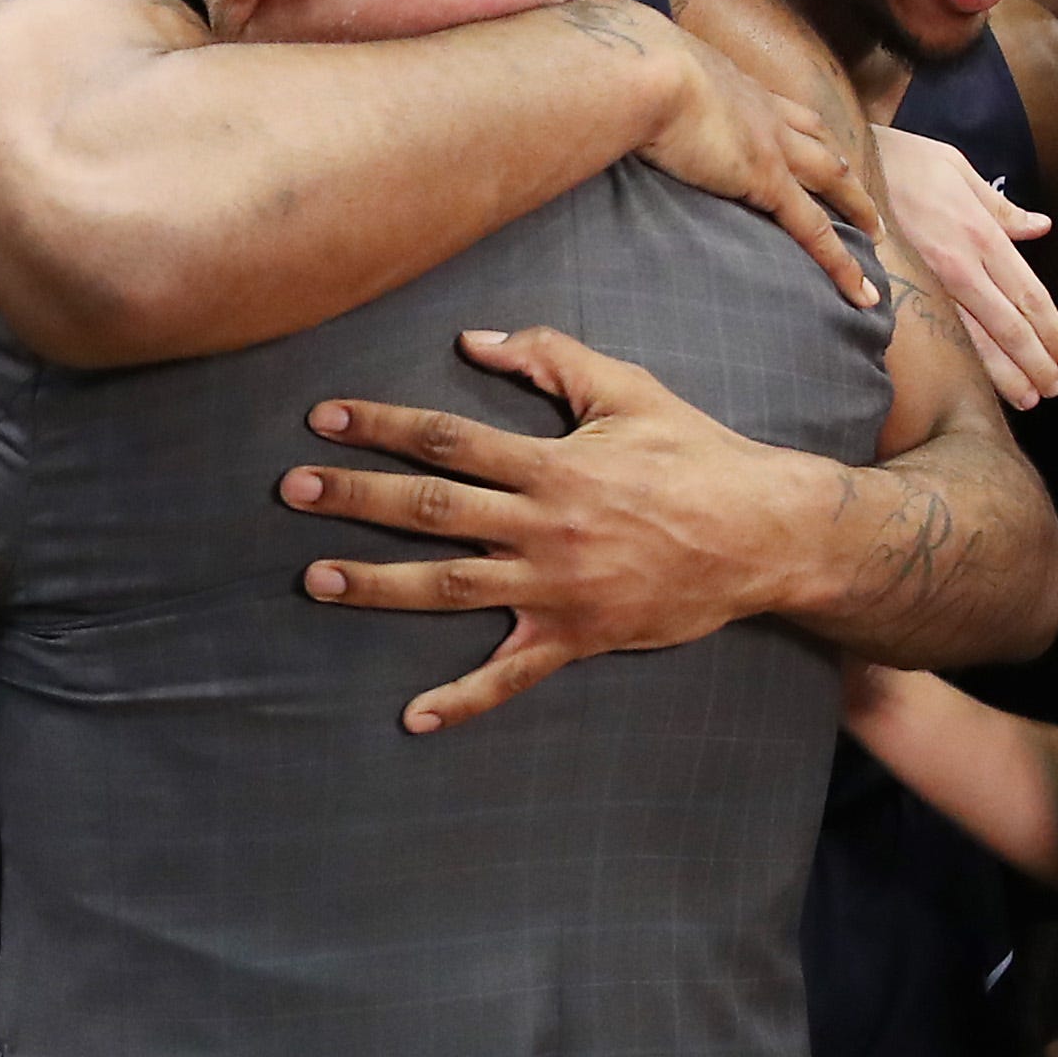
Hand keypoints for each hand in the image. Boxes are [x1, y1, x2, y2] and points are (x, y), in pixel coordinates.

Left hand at [286, 327, 800, 732]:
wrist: (765, 535)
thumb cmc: (696, 455)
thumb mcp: (629, 390)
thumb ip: (550, 359)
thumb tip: (474, 340)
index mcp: (553, 465)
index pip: (448, 441)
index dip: (382, 427)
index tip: (323, 420)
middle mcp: (545, 528)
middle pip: (432, 511)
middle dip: (356, 500)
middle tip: (292, 491)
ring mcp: (557, 589)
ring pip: (451, 588)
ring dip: (378, 585)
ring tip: (314, 579)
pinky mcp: (576, 637)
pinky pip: (511, 676)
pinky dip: (462, 699)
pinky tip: (412, 716)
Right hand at [638, 28, 880, 314]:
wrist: (643, 68)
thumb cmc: (627, 67)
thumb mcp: (640, 74)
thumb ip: (639, 90)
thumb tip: (612, 98)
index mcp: (733, 85)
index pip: (778, 110)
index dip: (798, 129)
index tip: (809, 143)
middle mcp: (763, 110)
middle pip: (818, 140)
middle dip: (841, 167)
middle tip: (860, 193)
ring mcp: (772, 145)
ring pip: (832, 178)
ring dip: (857, 204)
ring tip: (874, 233)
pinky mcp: (767, 181)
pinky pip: (815, 231)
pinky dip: (841, 263)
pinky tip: (860, 291)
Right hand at [871, 129, 1057, 409]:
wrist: (842, 164)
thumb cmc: (902, 160)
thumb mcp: (958, 169)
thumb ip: (1001, 208)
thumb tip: (1040, 228)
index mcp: (979, 232)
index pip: (1027, 292)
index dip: (1051, 327)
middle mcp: (959, 264)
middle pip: (1008, 324)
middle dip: (1036, 361)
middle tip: (1055, 388)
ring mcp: (928, 283)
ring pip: (976, 339)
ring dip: (1005, 373)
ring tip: (1028, 398)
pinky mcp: (901, 291)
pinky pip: (939, 334)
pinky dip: (963, 363)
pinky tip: (976, 384)